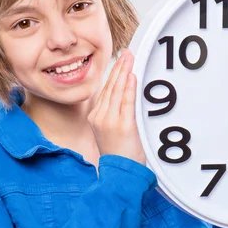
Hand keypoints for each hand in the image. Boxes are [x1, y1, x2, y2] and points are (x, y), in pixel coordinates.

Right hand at [88, 48, 146, 165]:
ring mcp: (110, 122)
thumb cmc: (119, 154)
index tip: (121, 59)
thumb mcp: (109, 131)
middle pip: (110, 87)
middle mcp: (100, 117)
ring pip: (117, 91)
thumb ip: (113, 112)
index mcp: (96, 117)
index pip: (105, 89)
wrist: (119, 175)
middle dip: (120, 67)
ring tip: (131, 58)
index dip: (114, 72)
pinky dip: (129, 88)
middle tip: (128, 52)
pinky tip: (132, 76)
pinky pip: (126, 102)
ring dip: (124, 72)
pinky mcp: (122, 127)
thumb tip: (124, 93)